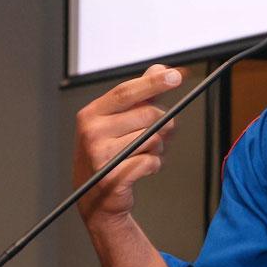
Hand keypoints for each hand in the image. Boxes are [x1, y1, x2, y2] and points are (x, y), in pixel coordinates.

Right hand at [73, 63, 182, 223]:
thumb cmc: (108, 153)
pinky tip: (142, 167)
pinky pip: (152, 162)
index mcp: (91, 114)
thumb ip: (140, 95)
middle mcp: (92, 132)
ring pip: (154, 139)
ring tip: (143, 153)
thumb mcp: (117, 121)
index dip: (153, 82)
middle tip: (157, 134)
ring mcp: (100, 155)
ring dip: (158, 147)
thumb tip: (160, 69)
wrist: (94, 197)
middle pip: (148, 115)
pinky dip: (155, 165)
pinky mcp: (113, 177)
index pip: (126, 91)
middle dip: (162, 125)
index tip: (175, 76)